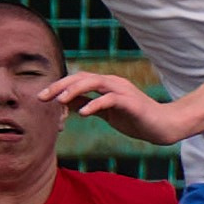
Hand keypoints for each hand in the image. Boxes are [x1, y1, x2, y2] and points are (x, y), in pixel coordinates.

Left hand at [39, 68, 187, 145]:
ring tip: (59, 100)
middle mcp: (113, 83)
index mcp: (106, 85)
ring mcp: (122, 90)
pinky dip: (95, 104)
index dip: (59, 86)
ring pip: (95, 82)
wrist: (162, 126)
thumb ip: (89, 105)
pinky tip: (83, 113)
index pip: (78, 79)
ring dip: (75, 90)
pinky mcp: (131, 102)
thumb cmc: (135, 119)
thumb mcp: (106, 112)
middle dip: (60, 85)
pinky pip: (110, 99)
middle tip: (42, 97)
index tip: (41, 96)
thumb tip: (67, 103)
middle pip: (82, 77)